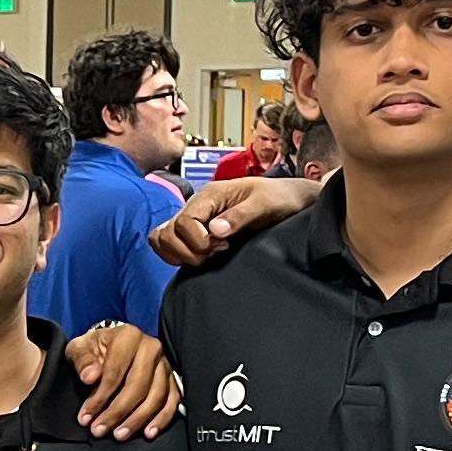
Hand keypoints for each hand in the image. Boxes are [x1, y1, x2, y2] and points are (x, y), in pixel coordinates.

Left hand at [64, 324, 181, 437]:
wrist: (113, 345)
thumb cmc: (96, 348)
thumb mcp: (81, 348)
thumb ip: (83, 361)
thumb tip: (90, 377)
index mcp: (128, 337)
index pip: (115, 373)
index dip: (100, 398)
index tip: (86, 417)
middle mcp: (151, 348)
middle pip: (138, 386)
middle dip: (118, 412)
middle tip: (100, 430)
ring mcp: (165, 364)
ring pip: (156, 396)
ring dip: (137, 420)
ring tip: (120, 435)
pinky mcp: (172, 379)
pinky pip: (172, 401)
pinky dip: (162, 419)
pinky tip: (149, 433)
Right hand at [148, 173, 310, 272]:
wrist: (288, 199)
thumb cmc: (279, 198)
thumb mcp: (266, 204)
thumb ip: (241, 216)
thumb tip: (215, 230)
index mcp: (210, 195)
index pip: (184, 222)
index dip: (200, 241)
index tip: (224, 245)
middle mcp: (197, 205)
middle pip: (167, 232)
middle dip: (189, 251)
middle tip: (215, 252)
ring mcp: (193, 218)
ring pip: (162, 237)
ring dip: (180, 253)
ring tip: (208, 254)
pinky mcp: (194, 230)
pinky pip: (167, 242)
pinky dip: (176, 253)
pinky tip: (202, 255)